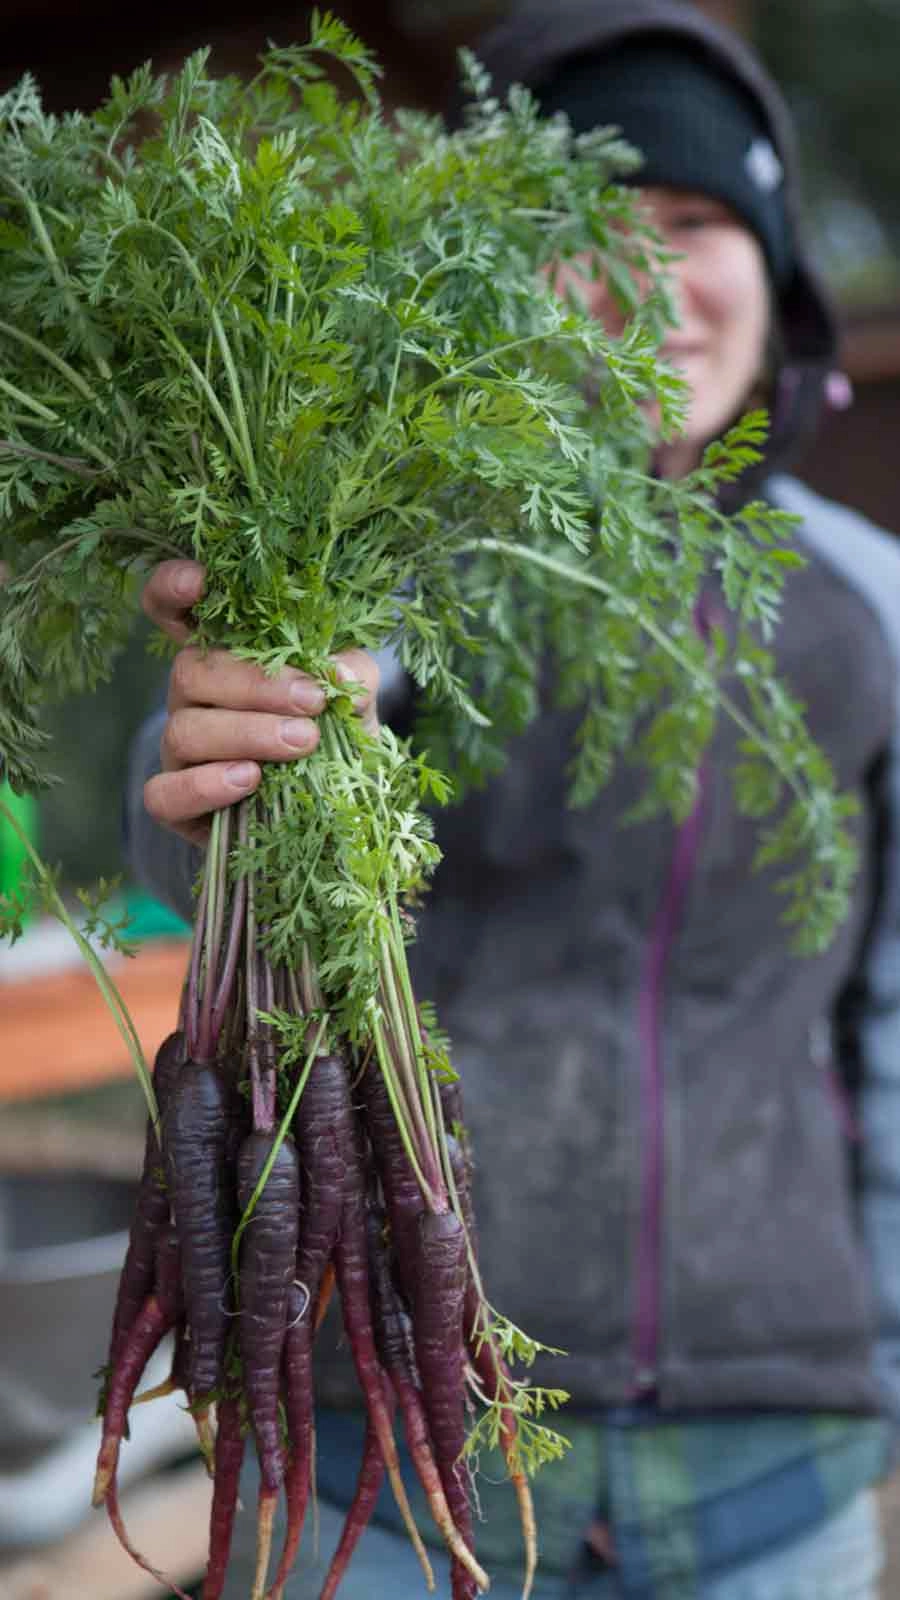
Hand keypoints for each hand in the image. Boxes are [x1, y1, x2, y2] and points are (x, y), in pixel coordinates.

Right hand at [140, 559, 379, 844]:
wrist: (336, 810)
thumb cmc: (335, 739)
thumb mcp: (354, 699)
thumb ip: (352, 674)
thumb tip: (336, 670)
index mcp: (226, 656)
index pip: (173, 611)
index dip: (172, 589)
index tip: (201, 581)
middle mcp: (193, 697)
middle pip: (190, 672)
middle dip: (255, 685)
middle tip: (311, 702)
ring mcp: (179, 750)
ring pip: (184, 730)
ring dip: (247, 733)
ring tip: (300, 743)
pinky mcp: (176, 802)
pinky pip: (164, 793)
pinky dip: (205, 785)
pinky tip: (249, 780)